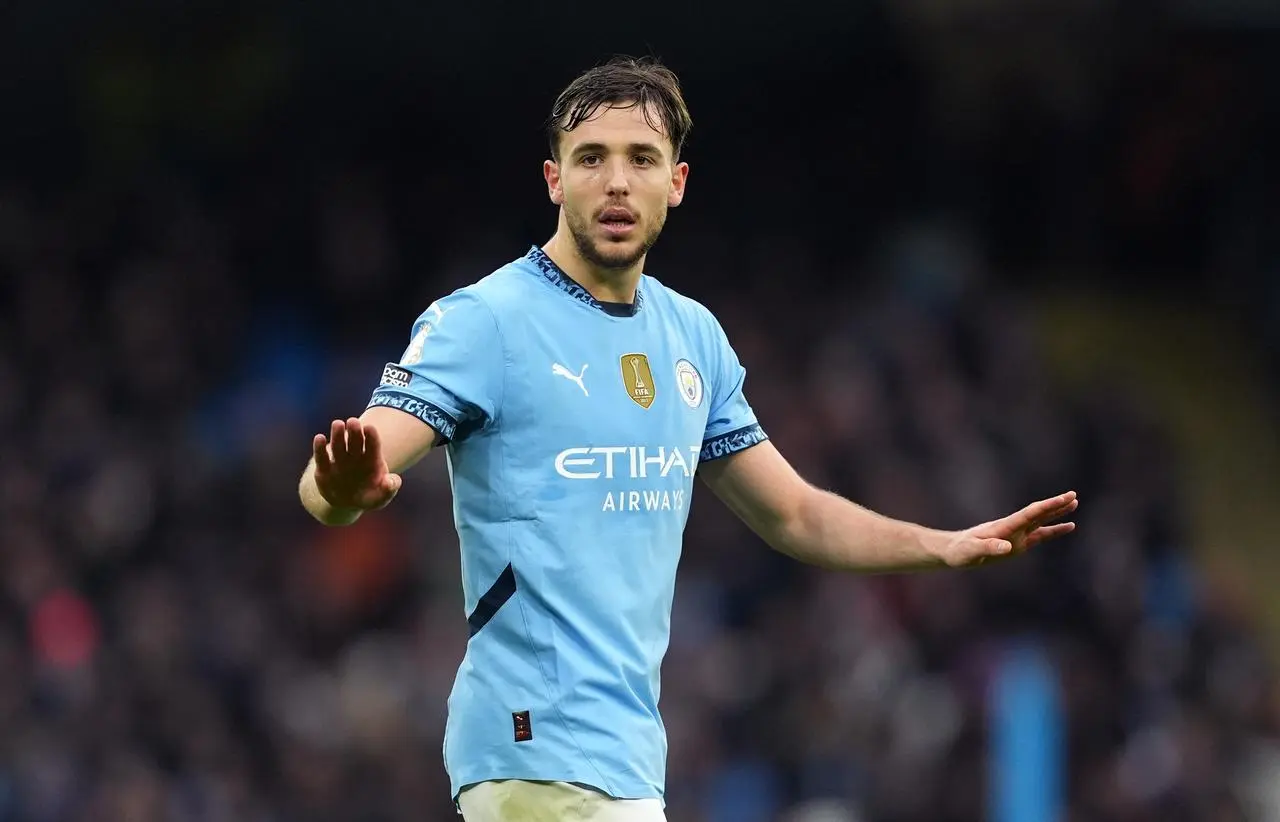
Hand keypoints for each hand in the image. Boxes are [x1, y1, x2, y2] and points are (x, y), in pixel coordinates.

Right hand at [311, 418, 402, 512]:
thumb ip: (389, 489)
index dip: (371, 436)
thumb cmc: (369, 497)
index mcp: (372, 459)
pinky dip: (319, 448)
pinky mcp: (324, 468)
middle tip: (353, 421)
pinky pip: (321, 457)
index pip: (373, 444)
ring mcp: (339, 460)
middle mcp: (355, 456)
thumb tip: (391, 482)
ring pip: (338, 445)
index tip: (369, 427)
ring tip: (337, 424)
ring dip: (337, 434)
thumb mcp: (381, 497)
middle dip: (354, 431)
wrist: (347, 504)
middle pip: (355, 440)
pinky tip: (319, 438)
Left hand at [940, 491, 1078, 567]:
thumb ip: (988, 548)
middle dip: (1055, 505)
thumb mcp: (971, 551)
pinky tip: (1067, 526)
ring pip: (1041, 521)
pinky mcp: (1018, 544)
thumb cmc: (960, 552)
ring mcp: (1016, 535)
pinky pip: (1040, 535)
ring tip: (1074, 504)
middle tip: (1074, 495)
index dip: (1048, 506)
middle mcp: (1013, 528)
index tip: (1064, 497)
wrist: (953, 552)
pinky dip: (1054, 530)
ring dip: (1057, 513)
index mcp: (1004, 527)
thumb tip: (1007, 547)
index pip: (1030, 514)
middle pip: (1038, 513)